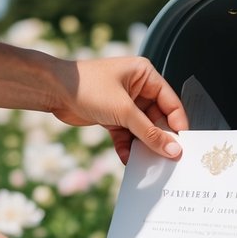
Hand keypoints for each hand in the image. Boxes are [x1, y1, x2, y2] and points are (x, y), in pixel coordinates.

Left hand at [50, 55, 187, 163]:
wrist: (53, 90)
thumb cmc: (87, 86)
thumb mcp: (123, 110)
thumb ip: (149, 132)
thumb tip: (172, 149)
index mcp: (145, 74)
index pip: (171, 101)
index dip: (177, 124)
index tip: (183, 145)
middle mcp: (137, 87)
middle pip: (157, 118)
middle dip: (159, 138)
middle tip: (166, 158)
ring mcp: (124, 103)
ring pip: (141, 128)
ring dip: (143, 145)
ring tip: (148, 163)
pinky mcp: (112, 116)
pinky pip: (126, 134)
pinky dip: (127, 147)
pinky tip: (128, 160)